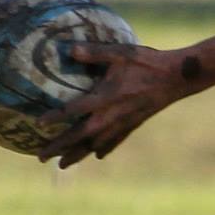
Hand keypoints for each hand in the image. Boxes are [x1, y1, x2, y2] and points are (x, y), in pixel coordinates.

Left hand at [35, 41, 182, 168]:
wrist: (176, 77)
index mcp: (104, 98)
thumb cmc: (146, 62)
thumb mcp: (119, 52)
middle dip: (59, 147)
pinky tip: (96, 155)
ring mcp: (122, 123)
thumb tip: (69, 49)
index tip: (38, 124)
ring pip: (94, 145)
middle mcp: (110, 116)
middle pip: (79, 136)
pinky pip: (114, 141)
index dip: (54, 118)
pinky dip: (103, 148)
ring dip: (77, 155)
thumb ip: (93, 53)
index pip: (73, 111)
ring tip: (61, 165)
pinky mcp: (133, 125)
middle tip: (39, 157)